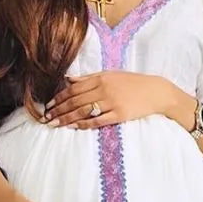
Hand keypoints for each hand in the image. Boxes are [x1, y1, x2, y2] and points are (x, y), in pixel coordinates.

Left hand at [43, 72, 175, 128]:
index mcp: (100, 78)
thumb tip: (68, 79)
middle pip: (75, 100)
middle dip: (59, 110)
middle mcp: (104, 89)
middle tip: (47, 117)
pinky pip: (98, 120)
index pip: (74, 88)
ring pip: (83, 111)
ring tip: (55, 124)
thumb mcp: (110, 75)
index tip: (49, 105)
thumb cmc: (132, 83)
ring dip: (67, 118)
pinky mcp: (119, 114)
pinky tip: (74, 127)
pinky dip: (84, 124)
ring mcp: (111, 102)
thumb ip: (89, 78)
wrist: (155, 91)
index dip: (59, 97)